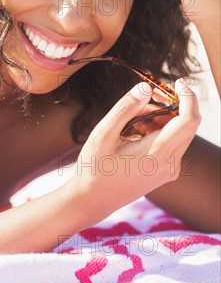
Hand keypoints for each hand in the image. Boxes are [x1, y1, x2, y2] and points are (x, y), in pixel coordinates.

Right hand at [71, 79, 200, 219]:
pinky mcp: (167, 172)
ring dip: (164, 118)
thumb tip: (146, 88)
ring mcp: (170, 170)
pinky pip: (173, 143)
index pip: (189, 120)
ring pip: (180, 133)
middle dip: (172, 105)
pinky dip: (161, 131)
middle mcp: (169, 164)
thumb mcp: (103, 134)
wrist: (93, 200)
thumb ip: (125, 109)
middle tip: (149, 95)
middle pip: (187, 124)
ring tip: (133, 120)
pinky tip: (137, 133)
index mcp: (156, 154)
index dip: (188, 97)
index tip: (177, 82)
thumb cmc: (94, 167)